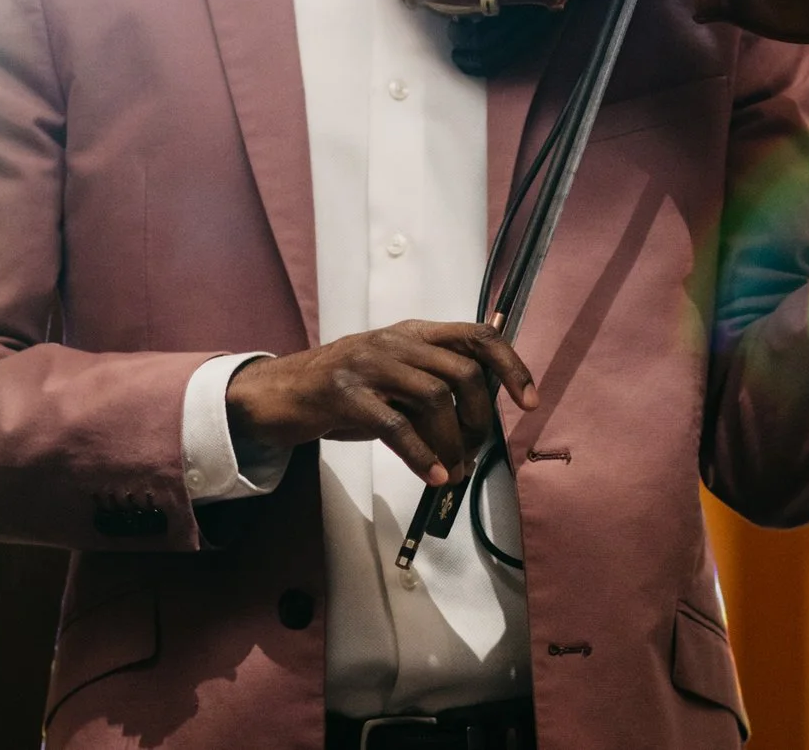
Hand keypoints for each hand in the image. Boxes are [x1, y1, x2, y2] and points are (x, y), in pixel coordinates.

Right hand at [225, 320, 539, 487]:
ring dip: (454, 442)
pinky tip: (436, 476)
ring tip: (454, 469)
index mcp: (413, 333)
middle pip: (463, 372)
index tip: (529, 402)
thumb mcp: (394, 379)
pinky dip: (423, 454)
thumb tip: (481, 421)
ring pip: (435, 397)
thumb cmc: (345, 391)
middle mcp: (395, 341)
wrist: (279, 393)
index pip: (477, 336)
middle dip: (479, 419)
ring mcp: (368, 364)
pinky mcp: (344, 393)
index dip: (511, 366)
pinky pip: (395, 424)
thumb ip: (433, 386)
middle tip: (474, 452)